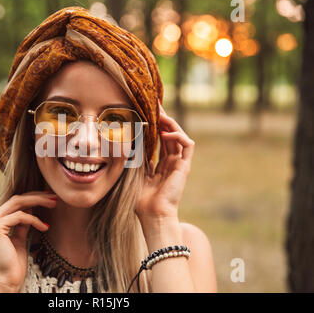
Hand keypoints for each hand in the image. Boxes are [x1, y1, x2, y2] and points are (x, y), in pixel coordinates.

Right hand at [0, 191, 56, 291]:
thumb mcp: (19, 240)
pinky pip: (20, 216)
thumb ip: (22, 225)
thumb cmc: (13, 266)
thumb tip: (30, 211)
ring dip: (38, 201)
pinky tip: (45, 227)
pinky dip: (34, 219)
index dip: (31, 198)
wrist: (5, 282)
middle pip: (16, 199)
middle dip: (36, 196)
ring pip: (17, 203)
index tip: (48, 197)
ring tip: (54, 204)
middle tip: (54, 197)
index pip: (13, 203)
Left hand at [136, 105, 194, 219]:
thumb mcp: (135, 174)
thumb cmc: (142, 200)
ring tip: (160, 114)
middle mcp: (172, 162)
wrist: (152, 214)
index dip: (155, 127)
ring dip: (170, 123)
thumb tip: (131, 144)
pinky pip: (187, 145)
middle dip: (163, 120)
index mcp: (161, 165)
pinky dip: (178, 136)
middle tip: (154, 106)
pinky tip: (165, 133)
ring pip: (179, 136)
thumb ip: (137, 160)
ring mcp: (179, 164)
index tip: (146, 113)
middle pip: (170, 135)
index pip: (160, 140)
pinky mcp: (185, 166)